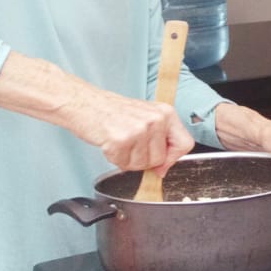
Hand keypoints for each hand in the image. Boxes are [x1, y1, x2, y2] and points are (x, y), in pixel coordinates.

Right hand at [60, 87, 196, 173]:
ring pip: (142, 165)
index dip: (173, 158)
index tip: (162, 162)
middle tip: (130, 144)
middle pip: (160, 159)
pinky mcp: (121, 140)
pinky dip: (114, 158)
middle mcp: (156, 120)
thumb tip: (164, 169)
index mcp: (166, 113)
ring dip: (128, 160)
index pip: (185, 144)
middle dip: (143, 160)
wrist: (85, 102)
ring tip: (119, 141)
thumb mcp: (145, 117)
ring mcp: (139, 129)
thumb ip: (160, 140)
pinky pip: (123, 164)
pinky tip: (110, 143)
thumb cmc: (113, 111)